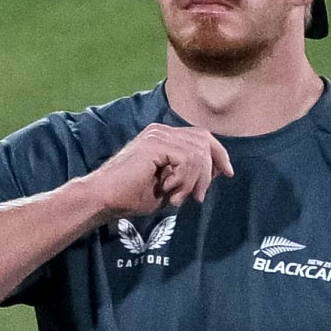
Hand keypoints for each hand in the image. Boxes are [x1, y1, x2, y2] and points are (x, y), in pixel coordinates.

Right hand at [82, 123, 233, 219]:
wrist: (103, 198)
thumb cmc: (130, 197)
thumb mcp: (170, 186)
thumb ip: (191, 176)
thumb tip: (217, 171)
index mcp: (164, 137)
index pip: (201, 136)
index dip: (218, 153)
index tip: (228, 173)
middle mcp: (162, 131)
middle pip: (204, 140)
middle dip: (210, 169)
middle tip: (198, 196)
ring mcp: (158, 135)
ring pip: (198, 152)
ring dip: (194, 180)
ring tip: (177, 197)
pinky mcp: (155, 144)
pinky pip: (187, 159)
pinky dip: (185, 180)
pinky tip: (168, 191)